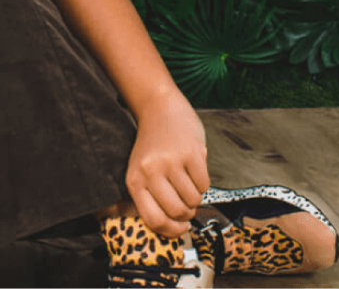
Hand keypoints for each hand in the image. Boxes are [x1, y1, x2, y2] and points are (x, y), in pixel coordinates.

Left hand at [125, 90, 209, 237]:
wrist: (160, 107)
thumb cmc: (153, 145)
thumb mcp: (141, 170)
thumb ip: (151, 196)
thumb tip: (173, 230)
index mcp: (134, 180)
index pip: (153, 220)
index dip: (171, 231)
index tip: (181, 229)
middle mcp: (150, 172)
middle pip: (176, 213)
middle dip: (187, 214)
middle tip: (187, 205)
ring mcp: (171, 162)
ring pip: (193, 200)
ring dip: (195, 197)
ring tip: (188, 182)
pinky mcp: (191, 153)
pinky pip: (205, 184)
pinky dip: (203, 183)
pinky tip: (194, 169)